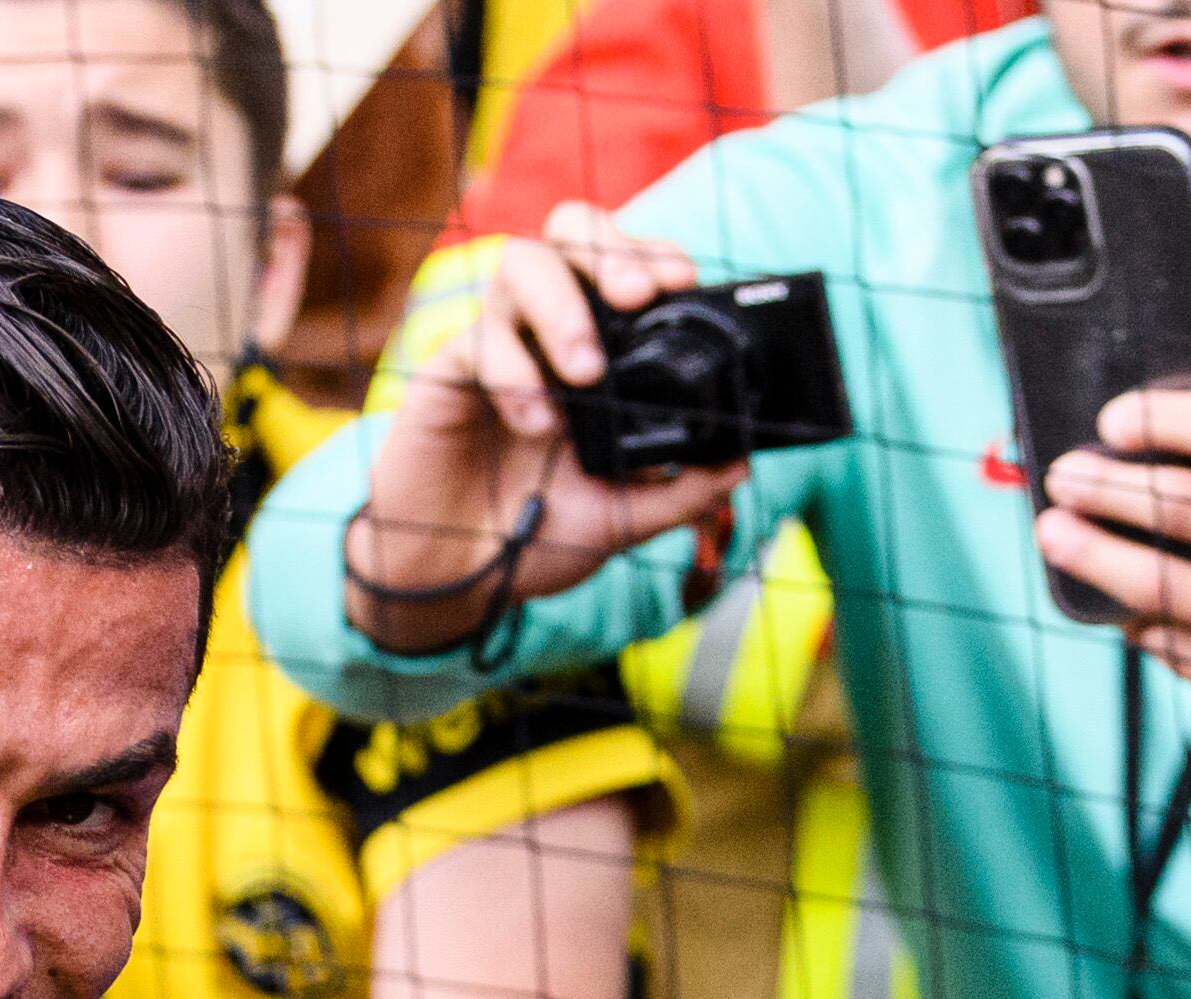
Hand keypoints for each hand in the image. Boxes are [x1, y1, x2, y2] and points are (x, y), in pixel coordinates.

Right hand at [345, 209, 747, 653]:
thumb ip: (681, 492)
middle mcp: (546, 329)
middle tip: (637, 297)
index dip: (653, 253)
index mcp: (598, 346)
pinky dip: (513, 373)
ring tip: (586, 373)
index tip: (684, 279)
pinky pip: (480, 341)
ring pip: (523, 264)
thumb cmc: (539, 533)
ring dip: (562, 309)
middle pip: (571, 231)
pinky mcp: (449, 370)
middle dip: (610, 249)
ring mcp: (498, 343)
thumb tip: (741, 464)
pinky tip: (535, 422)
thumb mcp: (623, 518)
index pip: (625, 265)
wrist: (462, 575)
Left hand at [1036, 334, 1190, 741]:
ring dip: (1094, 559)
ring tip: (1054, 533)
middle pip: (1181, 509)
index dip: (1161, 419)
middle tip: (1061, 473)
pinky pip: (1179, 648)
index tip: (1114, 419)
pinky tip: (1117, 600)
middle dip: (1105, 487)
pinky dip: (1140, 619)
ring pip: (1163, 589)